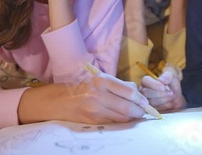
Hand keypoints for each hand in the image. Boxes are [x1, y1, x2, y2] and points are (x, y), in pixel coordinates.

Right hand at [18, 72, 147, 123]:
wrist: (56, 101)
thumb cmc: (79, 88)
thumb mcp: (97, 80)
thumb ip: (115, 85)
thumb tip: (135, 92)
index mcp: (101, 80)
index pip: (128, 91)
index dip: (140, 98)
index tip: (145, 101)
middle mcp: (98, 94)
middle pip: (128, 106)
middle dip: (139, 110)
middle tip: (144, 111)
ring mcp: (95, 109)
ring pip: (122, 117)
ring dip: (132, 117)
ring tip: (136, 115)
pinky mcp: (92, 121)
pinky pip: (113, 123)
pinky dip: (121, 122)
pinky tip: (123, 119)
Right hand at [139, 67, 185, 110]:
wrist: (176, 97)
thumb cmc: (172, 85)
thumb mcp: (172, 78)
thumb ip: (168, 76)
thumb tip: (161, 80)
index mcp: (146, 81)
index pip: (146, 80)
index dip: (154, 84)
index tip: (163, 87)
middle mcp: (143, 90)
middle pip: (146, 92)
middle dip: (159, 94)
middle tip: (171, 92)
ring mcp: (145, 100)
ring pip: (150, 101)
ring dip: (163, 100)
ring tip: (171, 97)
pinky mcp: (149, 109)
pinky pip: (154, 109)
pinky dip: (164, 106)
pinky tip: (169, 103)